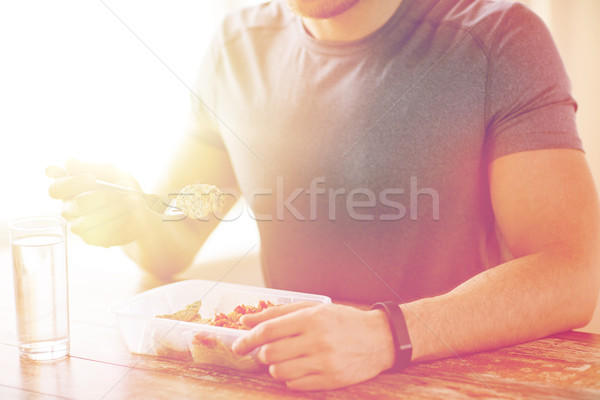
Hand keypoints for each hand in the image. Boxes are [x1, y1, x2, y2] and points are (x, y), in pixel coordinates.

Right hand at [46, 159, 152, 246]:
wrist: (140, 210)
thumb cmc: (121, 187)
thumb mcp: (111, 172)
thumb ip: (91, 166)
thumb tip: (69, 161)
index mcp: (68, 189)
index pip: (56, 189)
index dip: (72, 184)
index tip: (92, 179)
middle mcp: (69, 208)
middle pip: (74, 206)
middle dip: (100, 198)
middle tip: (118, 194)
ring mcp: (78, 226)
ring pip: (87, 222)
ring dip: (112, 211)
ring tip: (129, 203)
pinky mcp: (90, 239)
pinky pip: (99, 234)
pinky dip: (117, 222)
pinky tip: (127, 215)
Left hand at [232, 302, 394, 390]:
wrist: (379, 339)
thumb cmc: (342, 321)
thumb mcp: (314, 309)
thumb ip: (278, 313)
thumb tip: (246, 320)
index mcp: (311, 318)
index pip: (268, 330)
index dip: (248, 339)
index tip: (238, 345)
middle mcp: (317, 340)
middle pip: (270, 354)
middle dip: (261, 355)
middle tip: (265, 352)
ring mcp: (324, 362)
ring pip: (279, 371)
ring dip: (274, 367)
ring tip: (283, 360)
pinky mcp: (330, 380)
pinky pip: (294, 384)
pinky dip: (289, 378)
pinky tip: (298, 368)